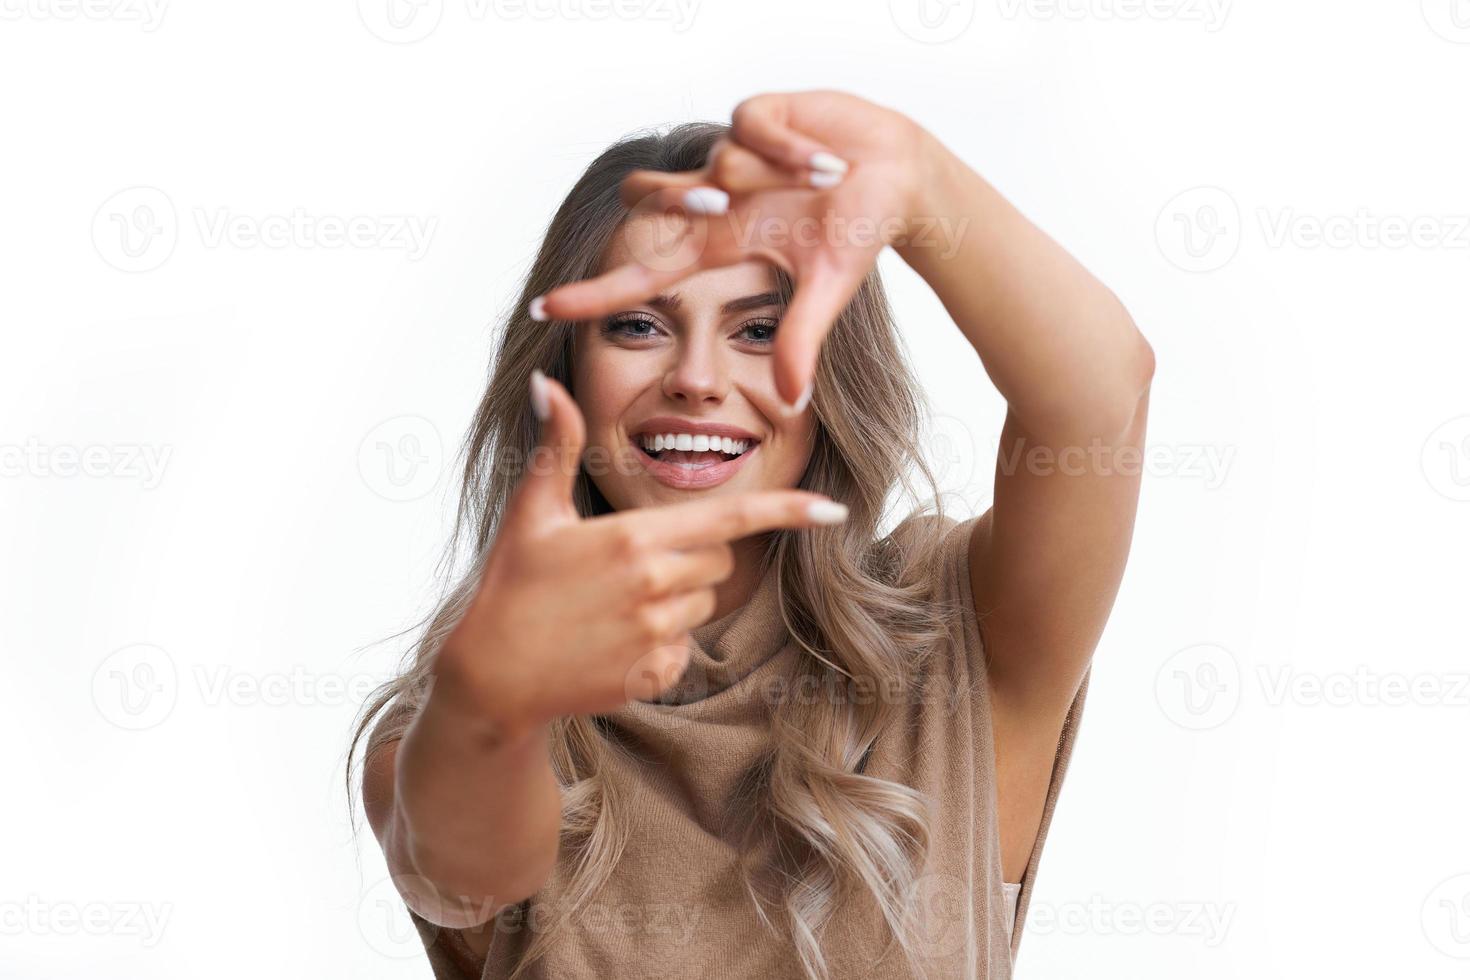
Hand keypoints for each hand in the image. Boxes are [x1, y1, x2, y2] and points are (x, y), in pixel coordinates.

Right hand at [432, 371, 849, 734]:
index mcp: (634, 538)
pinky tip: (614, 642)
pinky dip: (663, 644)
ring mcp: (656, 636)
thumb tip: (545, 383)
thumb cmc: (512, 586)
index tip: (833, 509)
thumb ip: (556, 445)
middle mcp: (654, 586)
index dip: (788, 511)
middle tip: (627, 566)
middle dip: (689, 557)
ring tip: (614, 605)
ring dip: (676, 601)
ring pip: (703, 606)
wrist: (493, 677)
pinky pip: (686, 649)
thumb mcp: (533, 512)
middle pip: (717, 560)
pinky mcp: (654, 675)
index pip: (730, 518)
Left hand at [532, 90, 940, 408]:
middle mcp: (713, 199)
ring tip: (822, 181)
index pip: (641, 274)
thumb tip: (793, 402)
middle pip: (647, 196)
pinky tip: (826, 159)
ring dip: (772, 176)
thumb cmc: (857, 230)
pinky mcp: (755, 113)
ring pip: (717, 165)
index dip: (594, 292)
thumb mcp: (826, 290)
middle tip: (724, 206)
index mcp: (718, 245)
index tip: (543, 308)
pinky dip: (793, 149)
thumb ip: (801, 340)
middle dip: (680, 202)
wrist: (899, 173)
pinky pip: (751, 129)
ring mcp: (728, 154)